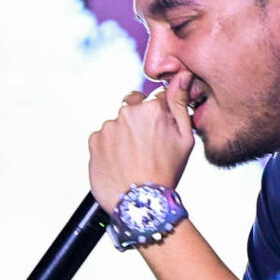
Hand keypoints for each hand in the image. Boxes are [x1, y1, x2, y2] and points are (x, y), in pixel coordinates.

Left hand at [87, 85, 194, 214]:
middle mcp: (127, 112)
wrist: (141, 204)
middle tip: (147, 147)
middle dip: (140, 120)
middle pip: (134, 107)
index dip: (161, 115)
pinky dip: (110, 147)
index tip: (161, 133)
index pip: (156, 98)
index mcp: (151, 108)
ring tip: (133, 159)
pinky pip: (103, 138)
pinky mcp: (94, 141)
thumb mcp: (185, 138)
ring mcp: (108, 126)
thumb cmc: (167, 172)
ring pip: (118, 123)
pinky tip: (121, 163)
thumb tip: (181, 75)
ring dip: (124, 134)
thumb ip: (180, 103)